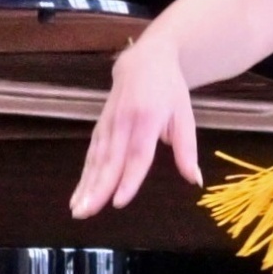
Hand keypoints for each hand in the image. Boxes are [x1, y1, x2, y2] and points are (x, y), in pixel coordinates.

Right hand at [70, 31, 202, 217]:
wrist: (144, 60)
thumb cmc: (169, 90)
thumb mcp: (184, 116)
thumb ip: (187, 150)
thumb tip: (194, 180)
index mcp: (147, 118)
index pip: (137, 154)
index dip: (128, 179)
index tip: (119, 202)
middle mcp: (123, 122)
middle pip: (110, 160)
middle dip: (97, 188)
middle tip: (86, 213)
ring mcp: (108, 124)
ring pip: (96, 159)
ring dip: (85, 186)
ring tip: (78, 210)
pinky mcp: (100, 127)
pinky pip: (91, 155)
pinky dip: (83, 176)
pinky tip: (78, 196)